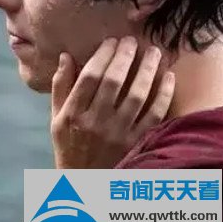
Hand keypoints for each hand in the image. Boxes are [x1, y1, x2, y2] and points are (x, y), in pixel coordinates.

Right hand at [50, 37, 174, 168]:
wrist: (84, 181)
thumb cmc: (68, 144)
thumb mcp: (55, 116)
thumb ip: (60, 86)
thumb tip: (67, 56)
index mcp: (72, 114)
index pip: (89, 77)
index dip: (102, 55)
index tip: (111, 41)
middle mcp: (94, 122)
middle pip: (112, 82)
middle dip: (124, 57)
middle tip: (132, 40)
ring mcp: (116, 133)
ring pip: (135, 96)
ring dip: (146, 71)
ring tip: (154, 52)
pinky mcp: (135, 141)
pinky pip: (153, 115)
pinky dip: (163, 95)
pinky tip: (167, 77)